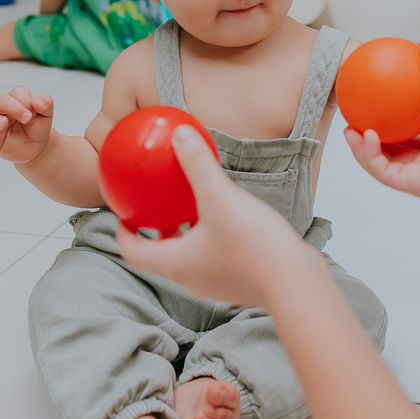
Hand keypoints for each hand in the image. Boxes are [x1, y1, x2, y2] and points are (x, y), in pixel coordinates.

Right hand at [0, 87, 54, 164]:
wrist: (36, 147)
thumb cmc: (37, 127)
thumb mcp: (46, 116)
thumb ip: (46, 103)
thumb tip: (38, 101)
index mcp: (17, 100)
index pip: (17, 93)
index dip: (25, 100)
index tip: (34, 113)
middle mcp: (2, 109)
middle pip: (0, 100)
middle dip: (13, 107)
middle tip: (26, 118)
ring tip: (2, 124)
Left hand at [116, 124, 319, 307]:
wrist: (296, 282)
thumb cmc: (253, 245)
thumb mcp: (220, 196)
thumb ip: (197, 164)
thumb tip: (179, 134)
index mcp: (176, 263)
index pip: (134, 253)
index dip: (123, 234)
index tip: (124, 215)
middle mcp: (192, 278)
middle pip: (163, 255)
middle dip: (159, 231)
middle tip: (160, 207)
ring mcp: (217, 284)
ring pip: (192, 257)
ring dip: (188, 234)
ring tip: (198, 207)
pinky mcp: (240, 283)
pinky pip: (217, 259)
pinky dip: (213, 239)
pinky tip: (232, 218)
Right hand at [344, 43, 419, 214]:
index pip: (418, 129)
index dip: (398, 117)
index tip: (382, 100)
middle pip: (397, 149)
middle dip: (376, 137)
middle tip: (359, 117)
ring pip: (384, 161)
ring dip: (364, 147)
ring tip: (349, 128)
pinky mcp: (413, 185)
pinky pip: (382, 170)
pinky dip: (369, 154)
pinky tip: (364, 134)